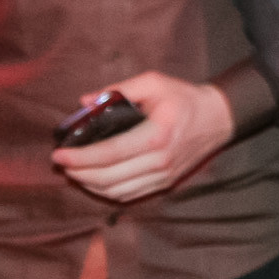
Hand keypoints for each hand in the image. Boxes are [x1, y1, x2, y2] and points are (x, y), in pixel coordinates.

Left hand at [51, 70, 234, 202]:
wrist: (219, 117)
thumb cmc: (184, 99)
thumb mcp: (155, 83)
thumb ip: (119, 89)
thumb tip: (85, 102)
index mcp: (157, 135)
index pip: (110, 154)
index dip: (80, 157)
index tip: (59, 154)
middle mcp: (160, 161)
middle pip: (108, 177)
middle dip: (78, 173)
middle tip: (61, 163)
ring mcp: (163, 175)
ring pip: (116, 192)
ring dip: (90, 185)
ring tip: (74, 172)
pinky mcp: (165, 183)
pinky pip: (129, 195)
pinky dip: (107, 192)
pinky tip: (95, 181)